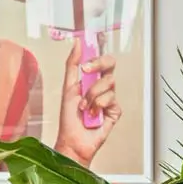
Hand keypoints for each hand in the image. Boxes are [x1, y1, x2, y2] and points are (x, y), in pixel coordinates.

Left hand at [54, 36, 120, 167]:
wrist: (73, 139)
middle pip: (110, 65)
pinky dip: (99, 105)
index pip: (100, 60)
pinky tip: (93, 114)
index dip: (97, 54)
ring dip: (92, 94)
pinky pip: (111, 99)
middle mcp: (101, 86)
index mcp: (90, 80)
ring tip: (84, 106)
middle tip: (87, 71)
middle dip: (98, 65)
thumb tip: (77, 44)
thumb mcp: (68, 87)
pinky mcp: (115, 110)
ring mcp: (109, 98)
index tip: (87, 54)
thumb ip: (73, 65)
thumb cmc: (68, 118)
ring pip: (108, 82)